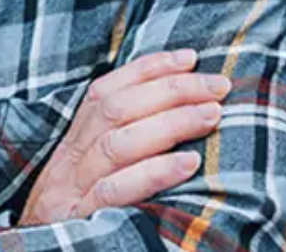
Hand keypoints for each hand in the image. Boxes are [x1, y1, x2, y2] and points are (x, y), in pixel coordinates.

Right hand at [19, 49, 229, 225]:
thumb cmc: (73, 226)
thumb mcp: (85, 185)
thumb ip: (116, 155)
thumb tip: (170, 122)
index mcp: (71, 147)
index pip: (105, 92)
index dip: (147, 69)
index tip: (190, 58)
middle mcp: (68, 161)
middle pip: (116, 110)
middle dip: (170, 90)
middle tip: (218, 86)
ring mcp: (71, 191)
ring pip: (117, 143)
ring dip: (170, 122)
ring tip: (211, 115)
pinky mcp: (80, 220)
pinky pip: (116, 191)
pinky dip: (153, 172)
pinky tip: (188, 163)